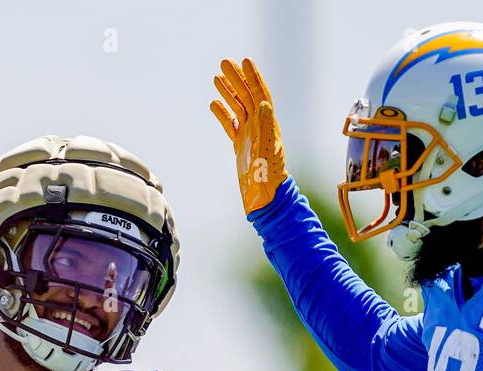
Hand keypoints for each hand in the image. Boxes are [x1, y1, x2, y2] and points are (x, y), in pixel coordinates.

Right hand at [209, 57, 287, 214]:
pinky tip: (213, 104)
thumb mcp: (268, 151)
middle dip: (237, 79)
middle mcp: (259, 127)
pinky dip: (222, 113)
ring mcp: (249, 135)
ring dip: (228, 92)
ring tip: (217, 77)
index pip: (260, 95)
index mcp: (267, 125)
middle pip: (247, 97)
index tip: (244, 61)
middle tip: (224, 62)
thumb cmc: (269, 177)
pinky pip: (230, 125)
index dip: (253, 78)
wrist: (265, 197)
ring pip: (237, 108)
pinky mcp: (240, 146)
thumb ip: (265, 127)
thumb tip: (262, 103)